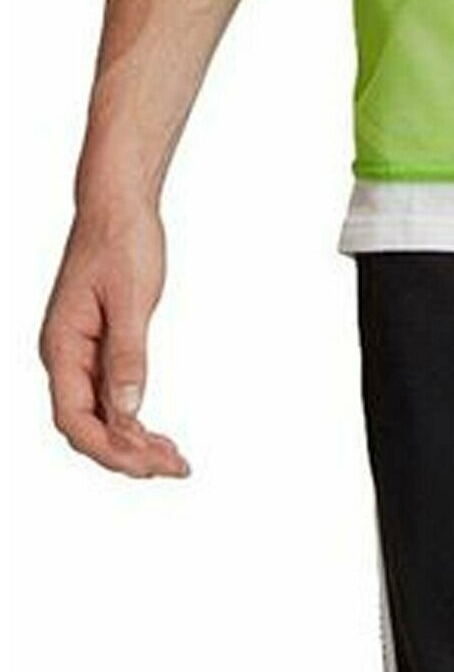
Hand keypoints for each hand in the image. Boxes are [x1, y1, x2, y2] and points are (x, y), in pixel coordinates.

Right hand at [38, 203, 189, 477]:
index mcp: (61, 346)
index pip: (74, 419)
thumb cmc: (121, 240)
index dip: (109, 450)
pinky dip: (133, 417)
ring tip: (173, 459)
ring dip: (132, 441)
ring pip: (99, 414)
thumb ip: (127, 355)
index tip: (147, 465)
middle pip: (86, 426)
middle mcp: (64, 355)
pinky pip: (110, 394)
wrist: (118, 203)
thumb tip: (128, 412)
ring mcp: (79, 352)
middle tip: (174, 467)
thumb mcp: (131, 297)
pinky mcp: (97, 345)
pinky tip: (156, 433)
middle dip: (126, 455)